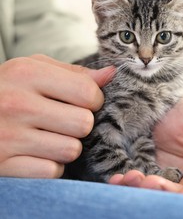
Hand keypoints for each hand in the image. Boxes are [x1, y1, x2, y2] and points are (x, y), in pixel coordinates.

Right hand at [0, 55, 113, 177]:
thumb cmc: (7, 90)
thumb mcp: (33, 71)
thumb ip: (73, 73)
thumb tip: (112, 74)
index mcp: (26, 74)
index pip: (88, 92)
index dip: (93, 100)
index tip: (81, 102)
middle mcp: (16, 104)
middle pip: (84, 124)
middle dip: (80, 125)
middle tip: (62, 121)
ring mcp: (7, 137)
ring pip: (71, 150)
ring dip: (66, 146)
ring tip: (47, 136)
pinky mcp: (3, 164)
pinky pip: (52, 171)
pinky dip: (50, 165)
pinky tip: (35, 152)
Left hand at [108, 99, 182, 198]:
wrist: (157, 107)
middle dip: (164, 194)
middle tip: (146, 181)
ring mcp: (170, 182)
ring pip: (160, 196)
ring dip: (144, 191)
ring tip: (130, 177)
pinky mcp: (149, 179)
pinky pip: (140, 188)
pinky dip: (129, 187)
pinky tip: (118, 179)